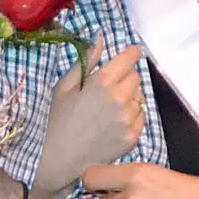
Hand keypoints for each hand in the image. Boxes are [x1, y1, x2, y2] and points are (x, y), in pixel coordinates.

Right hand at [34, 41, 145, 198]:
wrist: (58, 160)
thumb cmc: (57, 121)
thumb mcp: (64, 87)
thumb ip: (86, 61)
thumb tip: (101, 38)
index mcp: (103, 83)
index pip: (129, 58)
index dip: (129, 54)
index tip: (127, 55)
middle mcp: (121, 99)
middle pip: (136, 77)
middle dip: (125, 77)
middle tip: (108, 88)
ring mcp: (129, 120)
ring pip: (140, 97)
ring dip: (129, 97)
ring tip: (110, 107)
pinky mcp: (132, 137)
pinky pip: (141, 116)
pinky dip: (131, 115)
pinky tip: (114, 122)